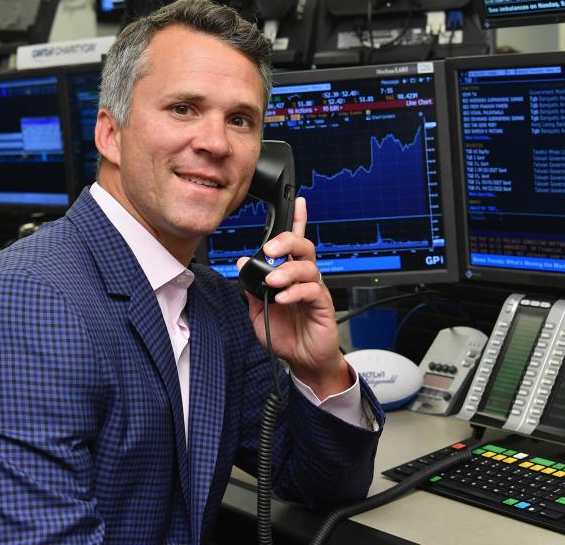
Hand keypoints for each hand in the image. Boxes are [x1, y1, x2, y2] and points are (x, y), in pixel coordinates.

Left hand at [237, 197, 350, 398]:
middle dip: (287, 242)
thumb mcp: (258, 311)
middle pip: (303, 247)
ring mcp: (315, 290)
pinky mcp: (323, 305)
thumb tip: (241, 263)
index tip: (298, 201)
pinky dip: (295, 292)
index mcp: (290, 275)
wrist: (303, 361)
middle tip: (269, 250)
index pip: (294, 242)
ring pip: (308, 266)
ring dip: (287, 271)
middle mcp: (304, 278)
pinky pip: (312, 291)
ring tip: (273, 283)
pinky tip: (283, 298)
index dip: (298, 220)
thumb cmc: (285, 335)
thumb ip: (251, 287)